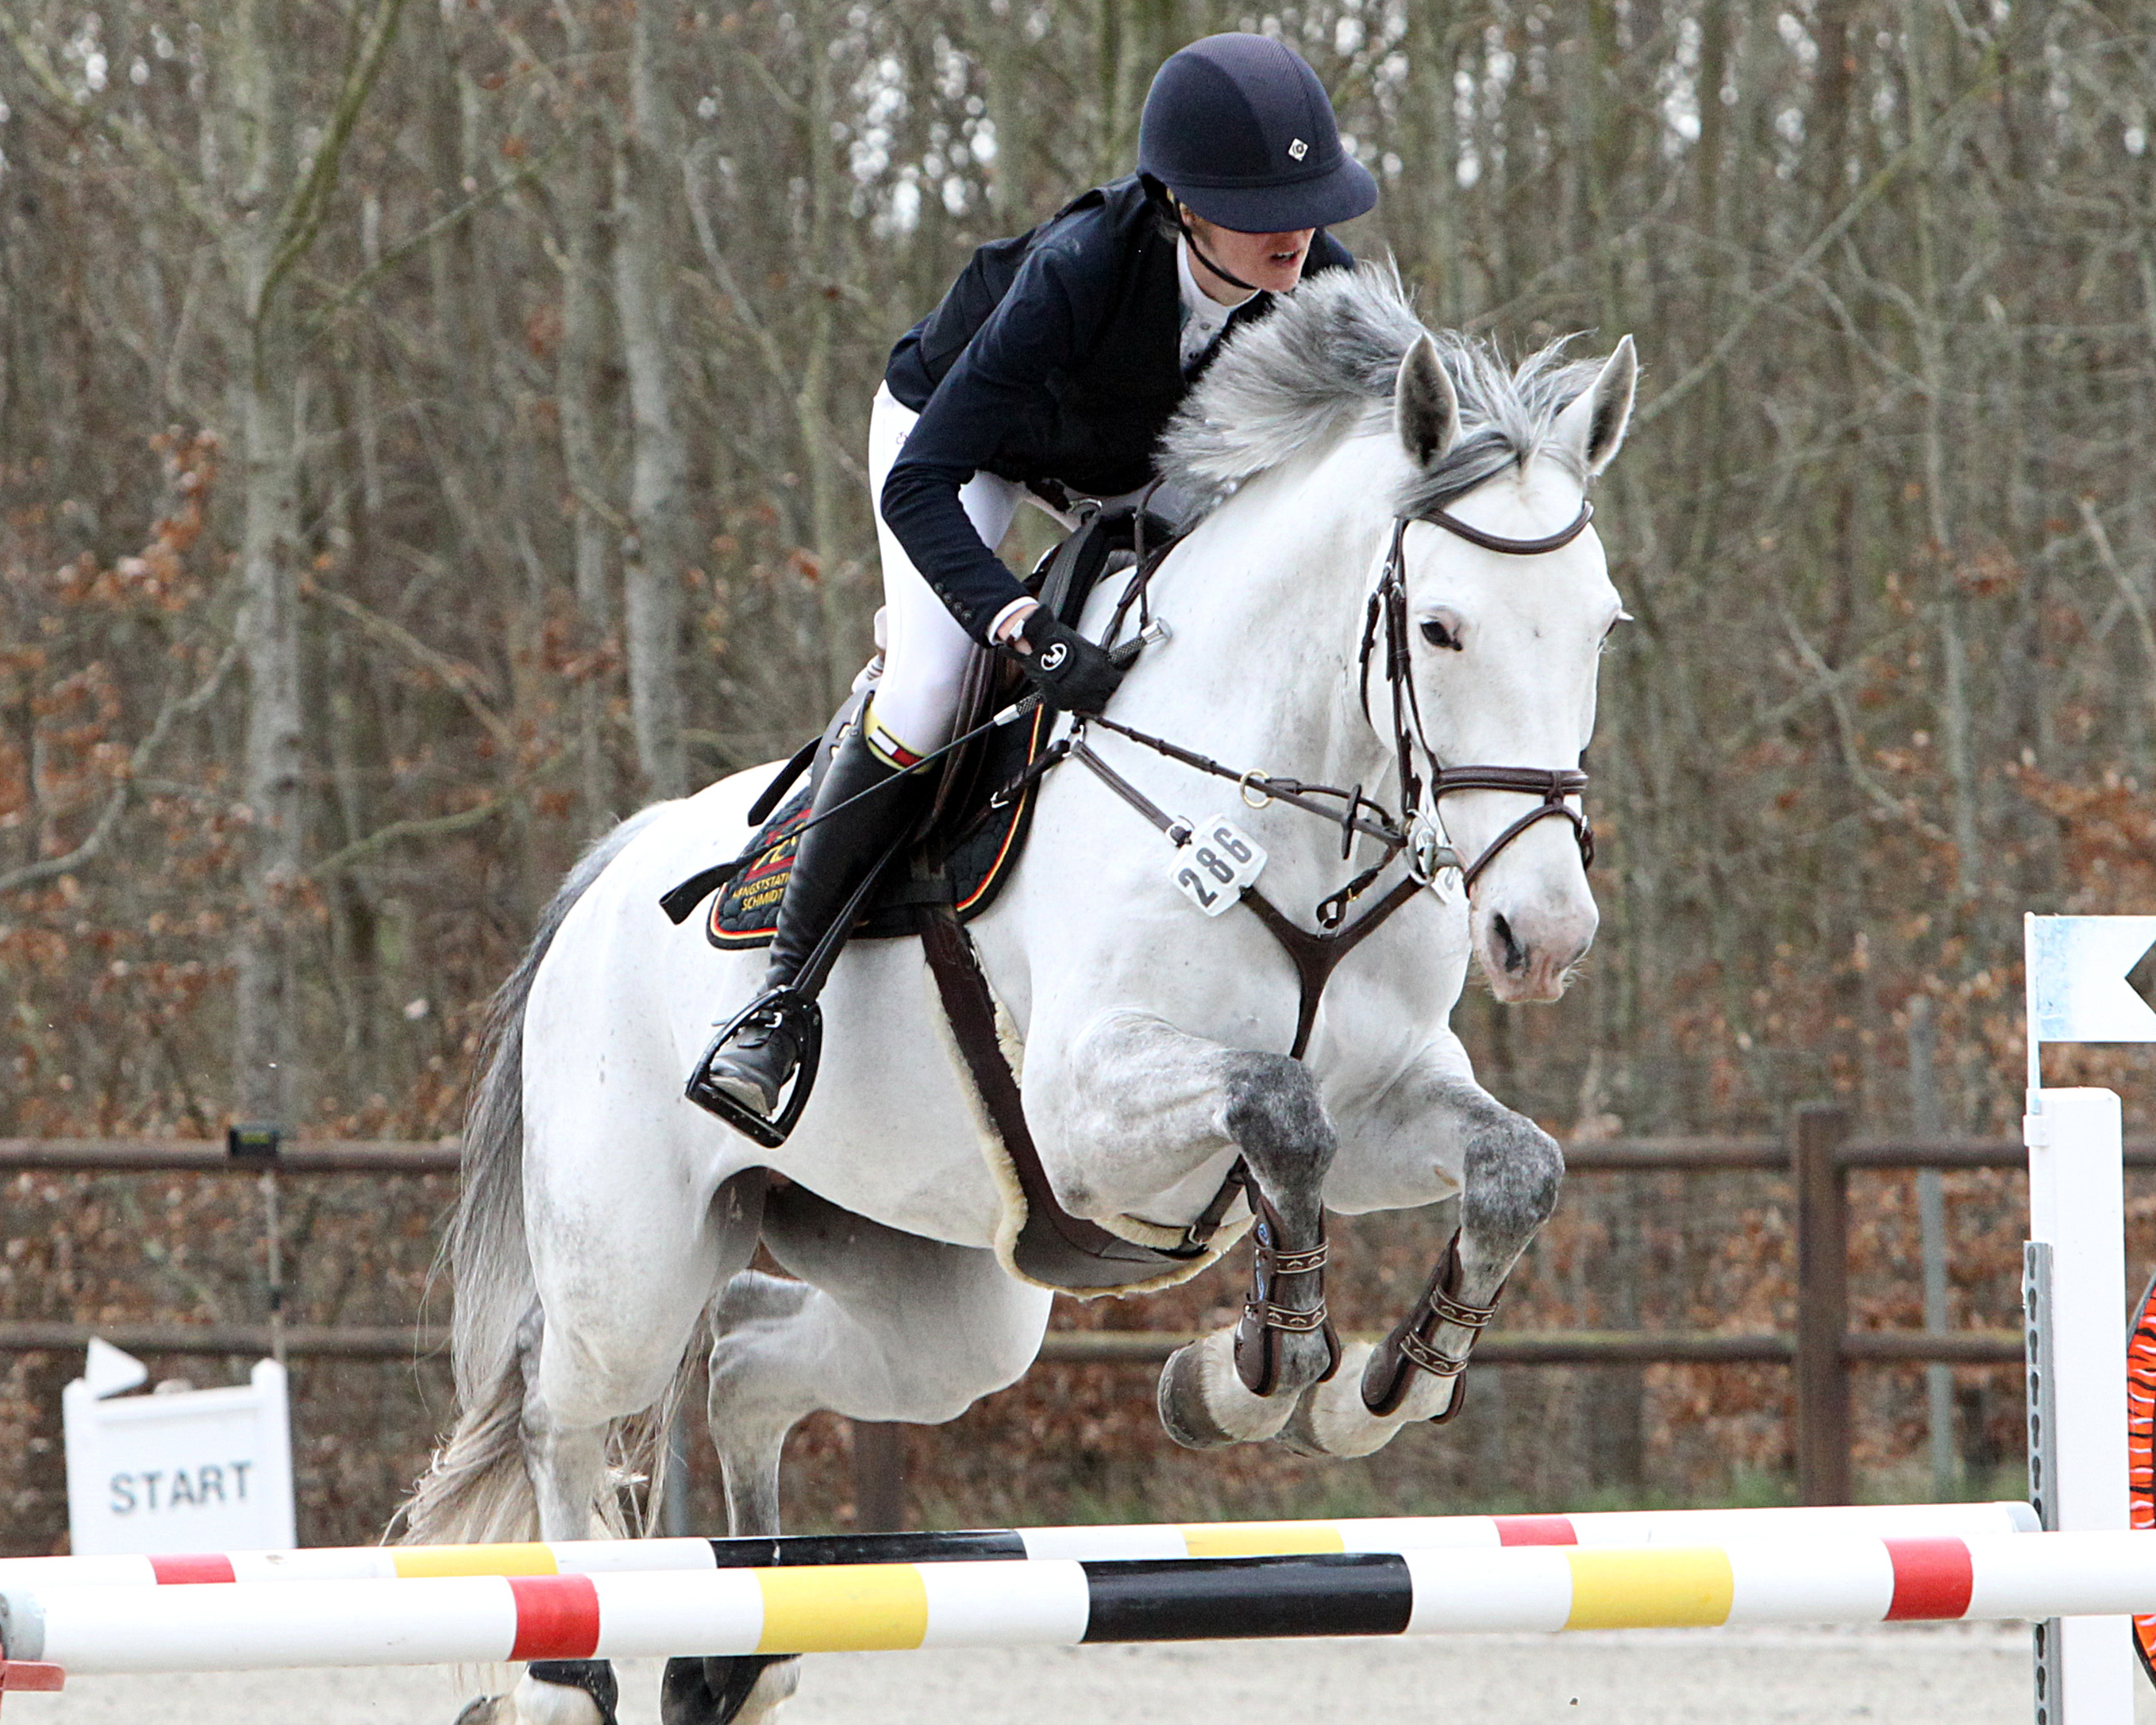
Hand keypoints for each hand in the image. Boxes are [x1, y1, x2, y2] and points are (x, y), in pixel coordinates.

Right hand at [1004, 607, 1123, 714]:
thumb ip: (1100, 662)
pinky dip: (1076, 702)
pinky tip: (1073, 692)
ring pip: (1094, 705)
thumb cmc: (1060, 641)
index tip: (1108, 679)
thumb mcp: (1089, 649)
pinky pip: (1076, 707)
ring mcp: (1077, 696)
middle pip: (1106, 694)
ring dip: (1091, 698)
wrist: (1039, 645)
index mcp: (1100, 669)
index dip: (1111, 680)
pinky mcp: (1063, 703)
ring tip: (1083, 689)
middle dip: (1102, 690)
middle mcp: (1090, 685)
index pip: (1116, 681)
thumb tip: (1107, 670)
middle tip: (1094, 684)